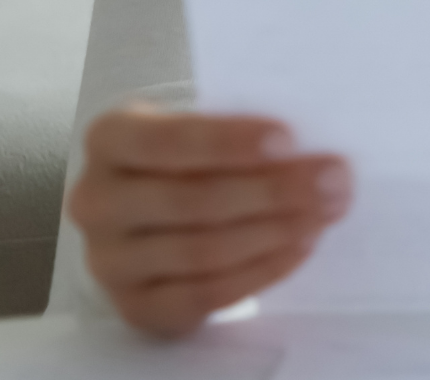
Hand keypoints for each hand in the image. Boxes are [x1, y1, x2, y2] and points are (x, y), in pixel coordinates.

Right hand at [66, 105, 350, 337]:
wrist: (152, 209)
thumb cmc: (189, 156)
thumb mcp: (200, 125)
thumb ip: (240, 132)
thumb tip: (310, 147)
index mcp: (109, 138)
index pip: (167, 140)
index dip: (229, 142)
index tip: (290, 140)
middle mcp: (96, 200)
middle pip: (190, 200)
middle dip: (272, 191)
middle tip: (332, 181)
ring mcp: (110, 259)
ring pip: (201, 250)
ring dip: (274, 232)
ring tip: (325, 213)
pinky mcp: (136, 305)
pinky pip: (205, 294)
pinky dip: (260, 270)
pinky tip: (300, 247)